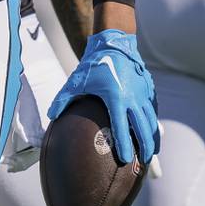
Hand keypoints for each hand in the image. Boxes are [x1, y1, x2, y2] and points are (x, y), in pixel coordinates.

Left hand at [48, 29, 158, 164]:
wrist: (114, 43)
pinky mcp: (148, 88)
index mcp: (115, 97)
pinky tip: (152, 132)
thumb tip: (51, 117)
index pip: (121, 127)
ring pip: (151, 120)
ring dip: (153, 137)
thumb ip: (63, 99)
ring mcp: (143, 93)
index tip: (126, 160)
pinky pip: (153, 109)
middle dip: (145, 146)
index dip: (124, 145)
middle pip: (142, 127)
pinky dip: (153, 122)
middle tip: (144, 162)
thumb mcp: (76, 81)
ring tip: (152, 152)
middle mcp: (132, 97)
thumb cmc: (93, 63)